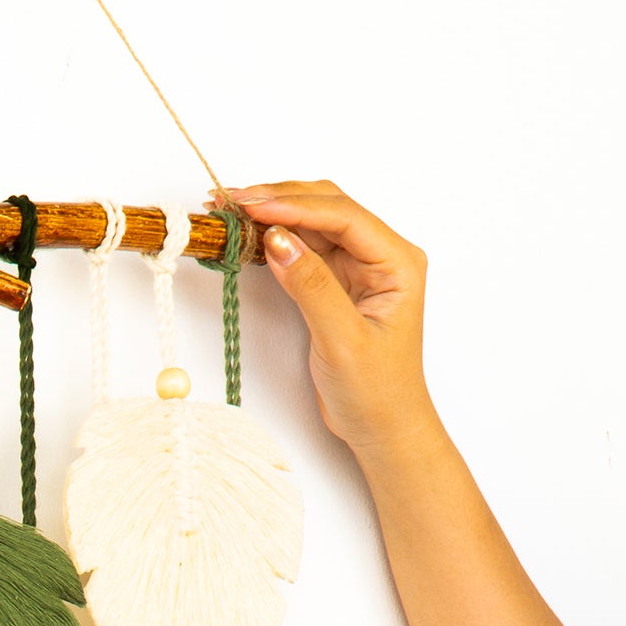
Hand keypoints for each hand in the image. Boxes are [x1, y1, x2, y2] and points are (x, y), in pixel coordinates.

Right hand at [223, 181, 436, 461]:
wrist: (382, 426)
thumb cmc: (376, 390)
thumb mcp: (341, 339)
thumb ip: (311, 285)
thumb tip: (277, 239)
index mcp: (397, 262)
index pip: (343, 215)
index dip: (293, 205)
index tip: (249, 205)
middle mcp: (381, 255)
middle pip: (327, 206)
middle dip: (278, 199)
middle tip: (229, 201)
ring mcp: (357, 266)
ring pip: (312, 221)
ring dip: (272, 214)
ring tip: (229, 212)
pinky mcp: (336, 280)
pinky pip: (303, 246)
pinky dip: (274, 238)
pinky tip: (247, 235)